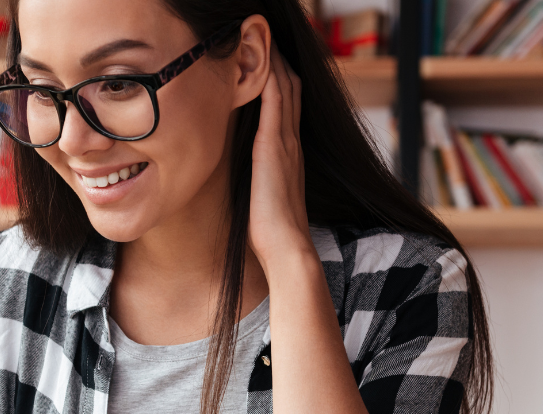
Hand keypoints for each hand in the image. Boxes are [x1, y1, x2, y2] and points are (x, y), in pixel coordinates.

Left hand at [248, 45, 315, 278]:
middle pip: (291, 88)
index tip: (270, 59)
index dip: (282, 80)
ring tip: (264, 38)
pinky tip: (262, 62)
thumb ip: (262, 178)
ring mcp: (286, 143)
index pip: (289, 105)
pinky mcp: (273, 147)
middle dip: (280, 62)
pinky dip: (270, 79)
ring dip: (275, 62)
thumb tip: (251, 176)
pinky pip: (275, 102)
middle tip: (268, 38)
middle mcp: (292, 143)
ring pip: (285, 88)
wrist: (286, 247)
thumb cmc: (272, 230)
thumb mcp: (266, 195)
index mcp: (290, 153)